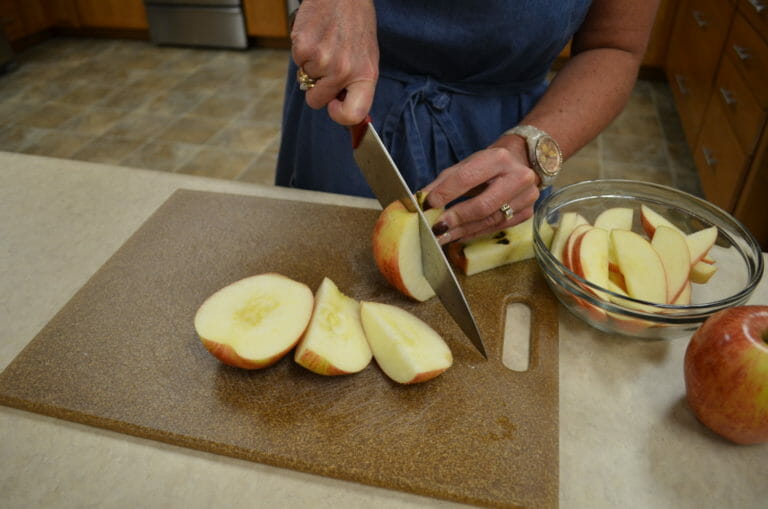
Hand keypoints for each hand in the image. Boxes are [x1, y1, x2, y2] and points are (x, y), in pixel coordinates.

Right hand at [291, 0, 378, 125]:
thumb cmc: (356, 26)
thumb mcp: (367, 58)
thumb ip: (355, 85)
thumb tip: (340, 110)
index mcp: (365, 75)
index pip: (354, 114)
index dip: (339, 116)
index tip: (334, 106)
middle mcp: (344, 71)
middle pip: (316, 101)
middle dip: (316, 89)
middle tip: (326, 67)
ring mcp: (322, 60)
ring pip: (305, 79)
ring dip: (311, 65)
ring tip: (326, 43)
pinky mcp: (303, 47)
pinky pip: (296, 60)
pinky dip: (302, 50)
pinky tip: (316, 35)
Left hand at [422, 134, 540, 244]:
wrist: (522, 162)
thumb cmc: (488, 165)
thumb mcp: (465, 166)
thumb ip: (443, 182)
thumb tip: (421, 200)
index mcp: (498, 159)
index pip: (467, 178)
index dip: (446, 193)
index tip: (428, 205)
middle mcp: (517, 177)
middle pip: (483, 205)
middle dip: (456, 218)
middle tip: (436, 228)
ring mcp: (526, 197)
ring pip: (490, 220)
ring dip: (463, 231)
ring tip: (443, 237)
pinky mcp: (527, 213)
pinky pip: (497, 228)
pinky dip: (475, 233)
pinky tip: (459, 236)